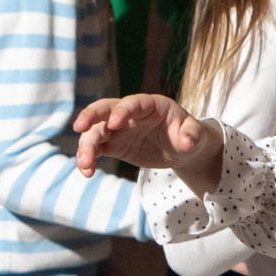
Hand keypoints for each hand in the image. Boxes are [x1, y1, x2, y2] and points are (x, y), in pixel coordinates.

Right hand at [74, 95, 218, 186]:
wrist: (181, 149)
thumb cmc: (189, 135)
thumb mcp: (196, 135)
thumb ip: (192, 136)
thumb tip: (187, 142)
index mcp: (151, 105)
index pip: (133, 103)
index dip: (122, 110)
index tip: (113, 123)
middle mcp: (130, 114)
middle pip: (105, 109)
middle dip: (91, 116)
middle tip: (80, 128)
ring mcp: (119, 129)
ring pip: (96, 132)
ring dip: (86, 145)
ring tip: (84, 165)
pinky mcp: (114, 145)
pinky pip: (96, 149)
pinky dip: (88, 159)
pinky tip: (86, 172)